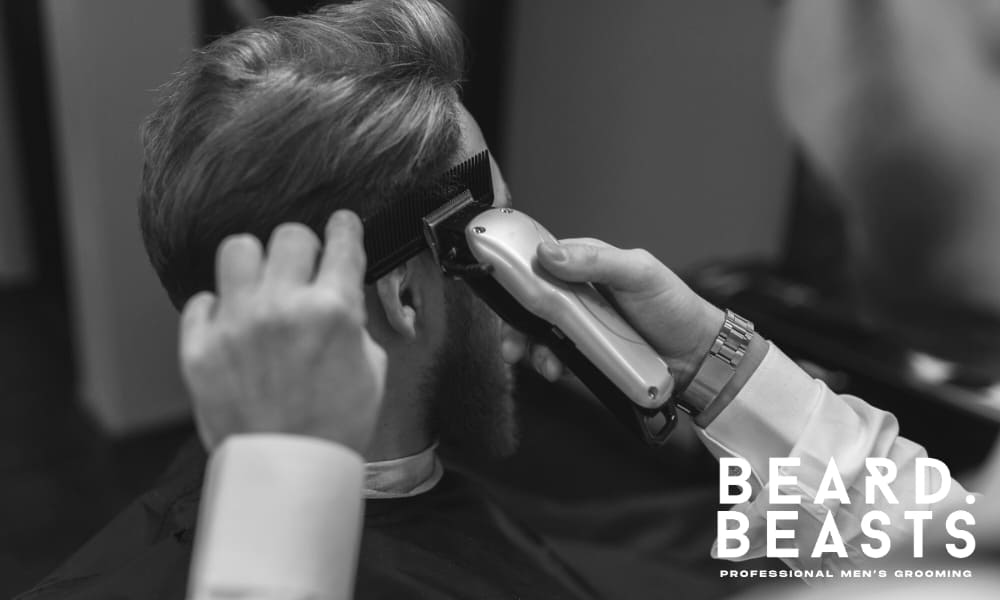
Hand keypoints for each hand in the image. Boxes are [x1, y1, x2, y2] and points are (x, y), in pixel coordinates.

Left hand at [179, 211, 386, 453]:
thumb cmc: (335, 427)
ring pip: (238, 249)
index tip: (342, 226)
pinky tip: (232, 327)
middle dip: (302, 250)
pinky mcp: (199, 348)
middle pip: (289, 235)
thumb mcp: (372, 370)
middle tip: (302, 271)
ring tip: (261, 288)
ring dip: (255, 265)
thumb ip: (355, 323)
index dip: (345, 228)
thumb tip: (340, 296)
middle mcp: (281, 308)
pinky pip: (201, 301)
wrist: (289, 471)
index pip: (342, 240)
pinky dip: (217, 310)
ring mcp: (236, 325)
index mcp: (332, 311)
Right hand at [501, 238, 724, 391]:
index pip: (540, 263)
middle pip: (530, 303)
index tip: (503, 292)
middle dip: (515, 324)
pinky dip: (549, 364)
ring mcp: (581, 324)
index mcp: (587, 264)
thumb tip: (549, 254)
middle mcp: (579, 293)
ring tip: (544, 363)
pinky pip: (555, 356)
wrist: (697, 357)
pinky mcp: (584, 352)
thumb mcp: (639, 274)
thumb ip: (595, 261)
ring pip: (538, 333)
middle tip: (512, 343)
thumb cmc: (675, 307)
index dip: (517, 277)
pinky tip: (556, 370)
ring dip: (532, 349)